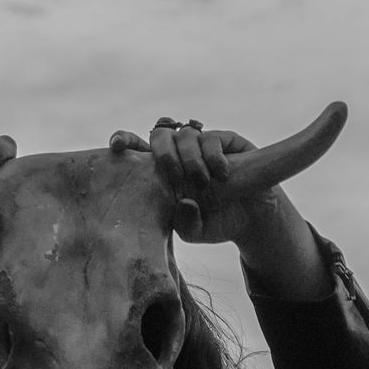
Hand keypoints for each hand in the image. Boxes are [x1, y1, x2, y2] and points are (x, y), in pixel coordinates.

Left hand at [108, 118, 262, 243]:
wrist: (252, 219)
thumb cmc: (215, 224)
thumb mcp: (195, 232)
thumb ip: (184, 223)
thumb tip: (184, 203)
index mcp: (162, 174)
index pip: (138, 150)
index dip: (125, 141)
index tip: (115, 147)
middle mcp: (180, 154)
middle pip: (159, 135)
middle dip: (162, 151)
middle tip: (173, 174)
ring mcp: (202, 145)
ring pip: (184, 135)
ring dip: (190, 159)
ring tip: (202, 183)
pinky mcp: (225, 141)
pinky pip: (210, 138)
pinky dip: (213, 156)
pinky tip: (221, 174)